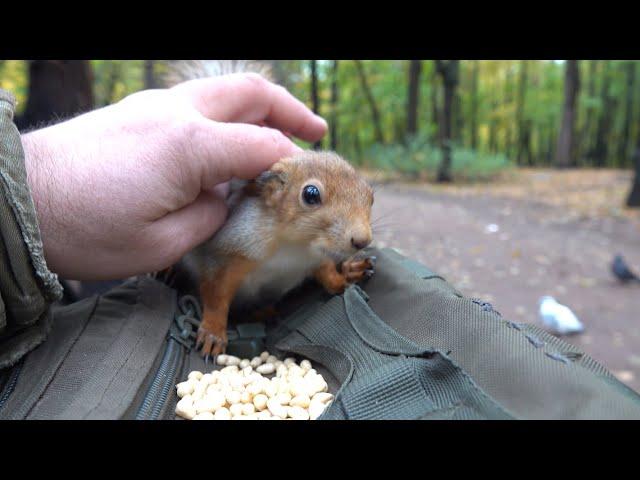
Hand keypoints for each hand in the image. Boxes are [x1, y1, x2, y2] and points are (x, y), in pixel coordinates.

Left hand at [21, 73, 326, 279]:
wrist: (17, 200)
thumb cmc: (84, 228)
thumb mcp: (161, 243)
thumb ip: (209, 216)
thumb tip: (225, 198)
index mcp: (191, 146)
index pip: (264, 146)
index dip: (292, 167)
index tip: (305, 188)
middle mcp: (177, 114)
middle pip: (251, 93)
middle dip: (291, 109)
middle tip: (316, 130)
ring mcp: (154, 106)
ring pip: (223, 93)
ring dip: (258, 110)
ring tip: (276, 138)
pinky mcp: (136, 112)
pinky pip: (195, 105)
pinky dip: (224, 118)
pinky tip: (224, 148)